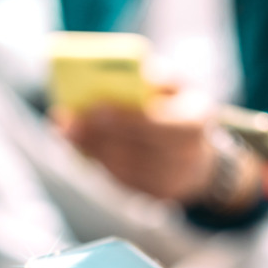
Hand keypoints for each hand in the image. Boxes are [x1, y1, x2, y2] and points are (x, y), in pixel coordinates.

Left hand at [55, 92, 216, 202]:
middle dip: (98, 136)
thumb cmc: (181, 110)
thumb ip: (158, 76)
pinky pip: (120, 180)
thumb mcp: (179, 86)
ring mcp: (171, 181)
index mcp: (194, 122)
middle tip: (67, 122)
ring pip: (123, 168)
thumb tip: (131, 72)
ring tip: (67, 132)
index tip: (95, 107)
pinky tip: (80, 146)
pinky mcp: (155, 196)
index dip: (125, 119)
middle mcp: (186, 156)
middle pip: (134, 150)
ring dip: (91, 150)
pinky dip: (97, 162)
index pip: (157, 124)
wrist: (200, 155)